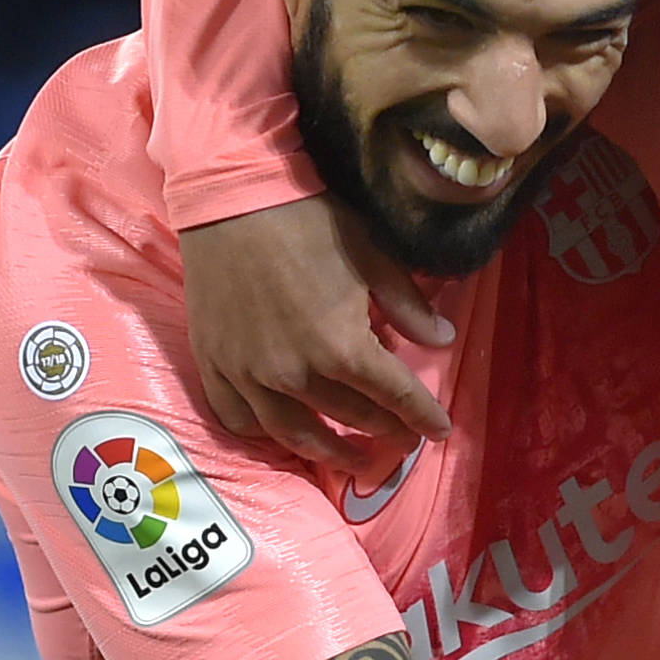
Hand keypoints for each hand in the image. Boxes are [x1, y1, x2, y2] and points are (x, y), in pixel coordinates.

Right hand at [182, 197, 455, 477]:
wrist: (230, 198)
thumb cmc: (308, 223)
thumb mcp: (373, 258)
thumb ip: (409, 307)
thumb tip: (444, 340)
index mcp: (342, 348)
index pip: (396, 396)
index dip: (424, 416)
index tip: (441, 431)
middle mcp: (296, 374)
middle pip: (351, 416)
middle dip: (385, 431)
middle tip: (404, 439)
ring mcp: (250, 376)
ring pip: (296, 433)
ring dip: (331, 452)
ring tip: (354, 461)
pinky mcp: (215, 365)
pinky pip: (239, 418)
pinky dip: (266, 435)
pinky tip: (285, 436)